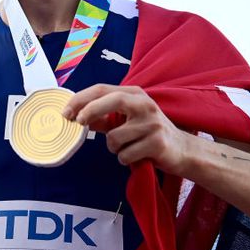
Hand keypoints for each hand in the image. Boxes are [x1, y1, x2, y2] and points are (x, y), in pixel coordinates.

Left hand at [63, 84, 190, 172]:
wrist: (182, 150)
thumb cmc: (148, 133)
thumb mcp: (126, 120)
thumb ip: (103, 117)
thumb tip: (76, 116)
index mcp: (134, 94)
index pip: (102, 89)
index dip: (80, 99)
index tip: (66, 112)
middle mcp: (145, 104)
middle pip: (111, 100)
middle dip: (90, 111)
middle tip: (78, 122)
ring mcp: (152, 123)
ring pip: (114, 137)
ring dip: (113, 148)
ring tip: (127, 148)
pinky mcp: (157, 143)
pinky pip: (124, 155)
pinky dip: (124, 159)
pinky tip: (137, 156)